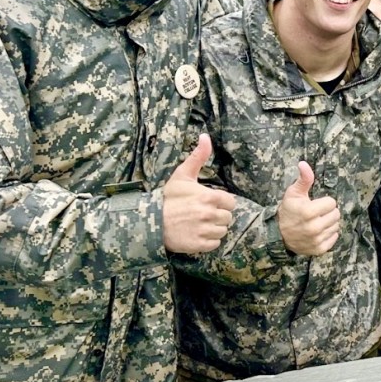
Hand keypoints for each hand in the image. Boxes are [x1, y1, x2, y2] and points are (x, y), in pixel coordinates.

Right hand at [163, 134, 235, 253]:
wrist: (149, 220)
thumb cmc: (168, 197)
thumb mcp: (183, 175)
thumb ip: (198, 156)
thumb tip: (206, 136)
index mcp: (210, 197)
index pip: (231, 202)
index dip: (221, 202)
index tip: (208, 202)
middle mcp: (209, 214)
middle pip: (228, 218)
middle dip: (218, 215)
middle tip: (202, 214)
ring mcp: (204, 231)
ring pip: (222, 231)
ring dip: (213, 228)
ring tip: (198, 224)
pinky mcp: (199, 245)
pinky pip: (214, 244)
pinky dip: (208, 241)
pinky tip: (196, 234)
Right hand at [278, 162, 340, 255]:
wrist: (278, 235)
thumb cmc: (288, 211)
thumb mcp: (293, 193)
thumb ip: (303, 179)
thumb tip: (304, 163)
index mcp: (308, 212)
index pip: (332, 203)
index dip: (324, 202)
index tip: (314, 204)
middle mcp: (314, 227)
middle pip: (336, 214)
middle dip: (328, 212)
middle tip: (316, 214)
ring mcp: (317, 240)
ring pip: (336, 226)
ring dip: (328, 223)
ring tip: (316, 222)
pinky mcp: (319, 249)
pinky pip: (334, 238)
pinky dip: (328, 234)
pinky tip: (318, 232)